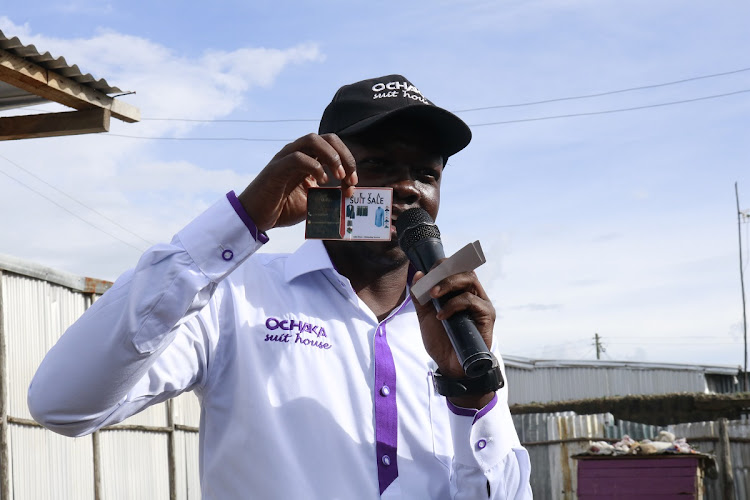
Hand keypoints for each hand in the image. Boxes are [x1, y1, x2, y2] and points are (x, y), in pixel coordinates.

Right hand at [238, 133, 357, 231]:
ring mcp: (286, 158)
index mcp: (308, 160)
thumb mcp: (313, 203)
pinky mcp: (276, 168)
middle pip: (327, 138)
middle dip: (344, 155)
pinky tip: (320, 182)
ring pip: (312, 140)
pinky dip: (314, 167)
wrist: (255, 218)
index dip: (348, 161)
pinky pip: (297, 157)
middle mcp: (297, 154)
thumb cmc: (282, 209)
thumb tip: (348, 194)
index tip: (353, 183)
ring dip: (331, 156)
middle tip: (349, 178)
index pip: (333, 147)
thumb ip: (329, 196)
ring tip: (338, 176)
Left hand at [411, 266, 496, 407]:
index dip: (443, 266)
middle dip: (445, 273)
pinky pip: (471, 301)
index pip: (457, 269)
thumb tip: (418, 274)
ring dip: (448, 284)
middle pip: (465, 271)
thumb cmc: (442, 341)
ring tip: (433, 296)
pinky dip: (453, 305)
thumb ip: (420, 297)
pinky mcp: (487, 316)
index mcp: (461, 293)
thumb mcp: (425, 316)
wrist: (451, 367)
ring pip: (470, 280)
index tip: (427, 272)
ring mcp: (481, 305)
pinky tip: (441, 316)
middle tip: (429, 283)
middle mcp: (474, 296)